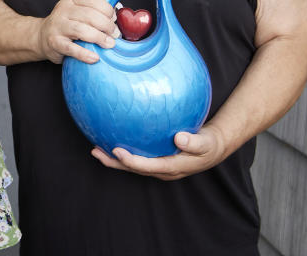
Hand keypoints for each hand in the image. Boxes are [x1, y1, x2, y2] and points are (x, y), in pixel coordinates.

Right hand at [37, 0, 118, 63]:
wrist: (41, 37)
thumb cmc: (65, 25)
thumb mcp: (77, 12)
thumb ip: (94, 12)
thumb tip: (115, 20)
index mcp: (71, 0)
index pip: (93, 0)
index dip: (108, 10)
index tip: (114, 20)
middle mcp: (63, 11)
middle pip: (90, 16)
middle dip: (107, 26)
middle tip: (114, 35)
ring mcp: (57, 26)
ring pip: (82, 30)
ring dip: (99, 38)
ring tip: (108, 44)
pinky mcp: (54, 42)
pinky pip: (72, 49)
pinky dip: (85, 54)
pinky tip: (95, 57)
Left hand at [90, 125, 228, 179]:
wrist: (212, 149)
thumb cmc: (209, 145)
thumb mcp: (206, 143)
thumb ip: (193, 142)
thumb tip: (178, 137)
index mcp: (171, 167)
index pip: (147, 166)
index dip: (131, 161)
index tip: (117, 151)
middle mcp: (161, 170)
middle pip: (133, 169)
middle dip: (114, 162)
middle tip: (95, 151)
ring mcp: (158, 166)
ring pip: (132, 165)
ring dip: (114, 159)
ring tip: (95, 148)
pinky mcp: (157, 159)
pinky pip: (137, 157)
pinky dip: (124, 152)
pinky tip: (111, 139)